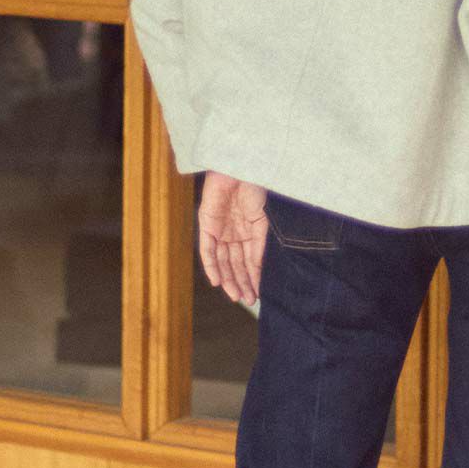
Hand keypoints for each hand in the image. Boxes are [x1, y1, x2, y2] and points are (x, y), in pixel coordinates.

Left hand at [198, 171, 267, 305]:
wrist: (241, 167)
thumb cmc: (255, 187)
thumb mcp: (261, 221)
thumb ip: (259, 245)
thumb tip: (260, 269)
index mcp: (247, 230)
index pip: (247, 259)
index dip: (252, 277)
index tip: (257, 293)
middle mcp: (232, 232)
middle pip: (234, 263)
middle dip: (240, 282)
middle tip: (247, 300)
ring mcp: (219, 229)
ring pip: (222, 260)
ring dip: (228, 279)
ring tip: (236, 296)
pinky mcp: (206, 223)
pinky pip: (207, 250)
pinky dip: (212, 266)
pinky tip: (217, 281)